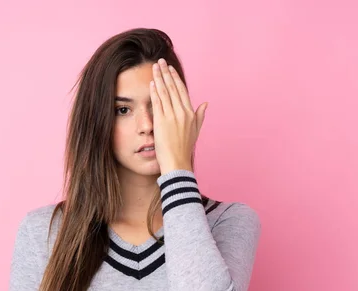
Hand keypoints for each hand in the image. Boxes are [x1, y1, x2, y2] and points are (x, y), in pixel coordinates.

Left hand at [150, 58, 207, 173]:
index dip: (175, 78)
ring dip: (159, 77)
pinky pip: (158, 103)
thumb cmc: (184, 149)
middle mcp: (182, 112)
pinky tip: (152, 83)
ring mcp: (172, 116)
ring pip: (165, 92)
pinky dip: (155, 91)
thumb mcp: (195, 131)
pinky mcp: (162, 122)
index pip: (182, 90)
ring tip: (154, 67)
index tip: (169, 69)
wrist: (177, 162)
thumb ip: (200, 115)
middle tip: (159, 61)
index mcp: (191, 113)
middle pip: (173, 88)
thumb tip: (205, 103)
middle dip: (166, 73)